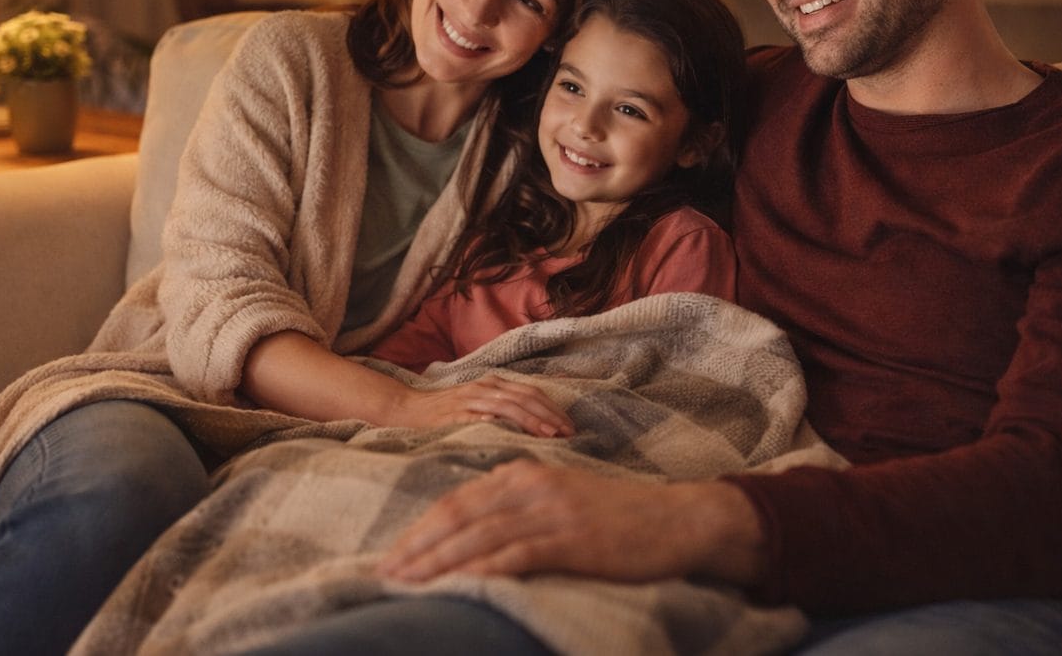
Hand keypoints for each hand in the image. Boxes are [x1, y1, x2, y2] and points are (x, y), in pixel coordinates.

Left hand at [377, 460, 765, 585]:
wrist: (679, 520)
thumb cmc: (621, 519)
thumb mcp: (563, 500)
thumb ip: (522, 506)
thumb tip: (480, 528)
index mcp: (524, 473)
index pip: (457, 501)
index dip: (420, 530)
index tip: (392, 557)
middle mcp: (531, 485)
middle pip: (457, 516)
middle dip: (415, 548)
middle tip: (382, 577)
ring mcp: (550, 510)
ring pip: (477, 536)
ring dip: (436, 563)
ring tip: (406, 587)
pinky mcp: (571, 538)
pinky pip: (515, 555)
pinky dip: (480, 571)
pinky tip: (457, 587)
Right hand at [391, 377, 574, 438]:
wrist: (407, 409)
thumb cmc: (444, 413)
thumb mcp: (477, 405)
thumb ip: (502, 411)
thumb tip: (536, 428)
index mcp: (493, 384)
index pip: (531, 392)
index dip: (553, 408)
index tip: (571, 427)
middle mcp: (485, 387)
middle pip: (526, 397)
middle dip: (551, 415)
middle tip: (570, 433)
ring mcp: (471, 399)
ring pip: (510, 406)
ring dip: (534, 420)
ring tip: (552, 434)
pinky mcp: (457, 413)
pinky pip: (483, 417)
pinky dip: (503, 424)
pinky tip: (517, 435)